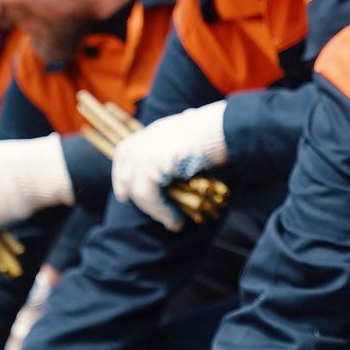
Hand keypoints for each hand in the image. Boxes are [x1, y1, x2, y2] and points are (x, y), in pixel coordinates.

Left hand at [110, 101, 228, 231]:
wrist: (228, 128)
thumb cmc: (222, 133)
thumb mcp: (195, 139)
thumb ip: (183, 150)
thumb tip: (185, 166)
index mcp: (156, 130)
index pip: (126, 150)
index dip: (120, 173)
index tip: (123, 193)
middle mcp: (148, 138)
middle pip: (127, 169)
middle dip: (132, 194)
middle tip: (150, 213)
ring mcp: (149, 149)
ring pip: (137, 187)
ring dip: (153, 210)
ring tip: (172, 222)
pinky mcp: (155, 162)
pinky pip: (148, 194)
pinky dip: (161, 211)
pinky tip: (176, 221)